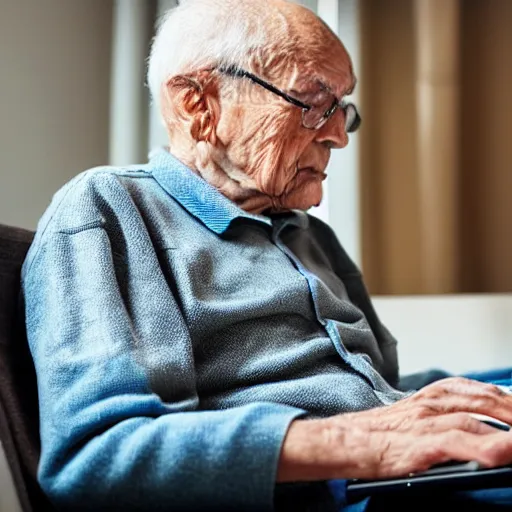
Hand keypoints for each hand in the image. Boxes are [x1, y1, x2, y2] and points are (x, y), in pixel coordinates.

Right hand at [277, 377, 511, 481]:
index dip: (508, 399)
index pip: (481, 390)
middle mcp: (433, 402)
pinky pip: (454, 441)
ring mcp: (425, 421)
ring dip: (507, 427)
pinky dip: (481, 446)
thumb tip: (488, 429)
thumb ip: (451, 414)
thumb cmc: (384, 432)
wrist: (348, 440)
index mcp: (435, 393)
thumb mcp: (420, 415)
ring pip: (474, 417)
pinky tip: (500, 454)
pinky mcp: (417, 443)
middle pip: (485, 399)